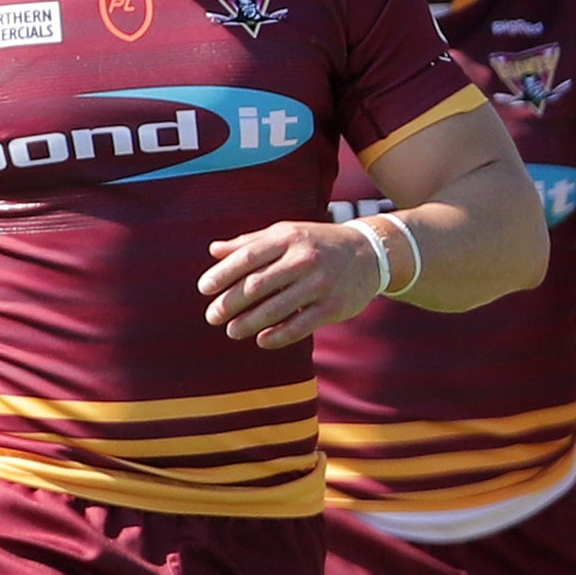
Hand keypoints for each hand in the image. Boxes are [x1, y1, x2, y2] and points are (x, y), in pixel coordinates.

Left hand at [197, 217, 397, 346]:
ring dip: (248, 323)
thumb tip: (214, 250)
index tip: (204, 289)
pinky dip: (277, 336)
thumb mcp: (288, 234)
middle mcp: (305, 259)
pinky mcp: (335, 306)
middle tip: (212, 316)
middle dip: (230, 303)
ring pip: (276, 308)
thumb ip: (251, 243)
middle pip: (257, 284)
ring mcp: (321, 283)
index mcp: (289, 238)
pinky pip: (300, 326)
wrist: (371, 253)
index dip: (222, 274)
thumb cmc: (318, 243)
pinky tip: (261, 340)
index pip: (247, 257)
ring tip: (232, 330)